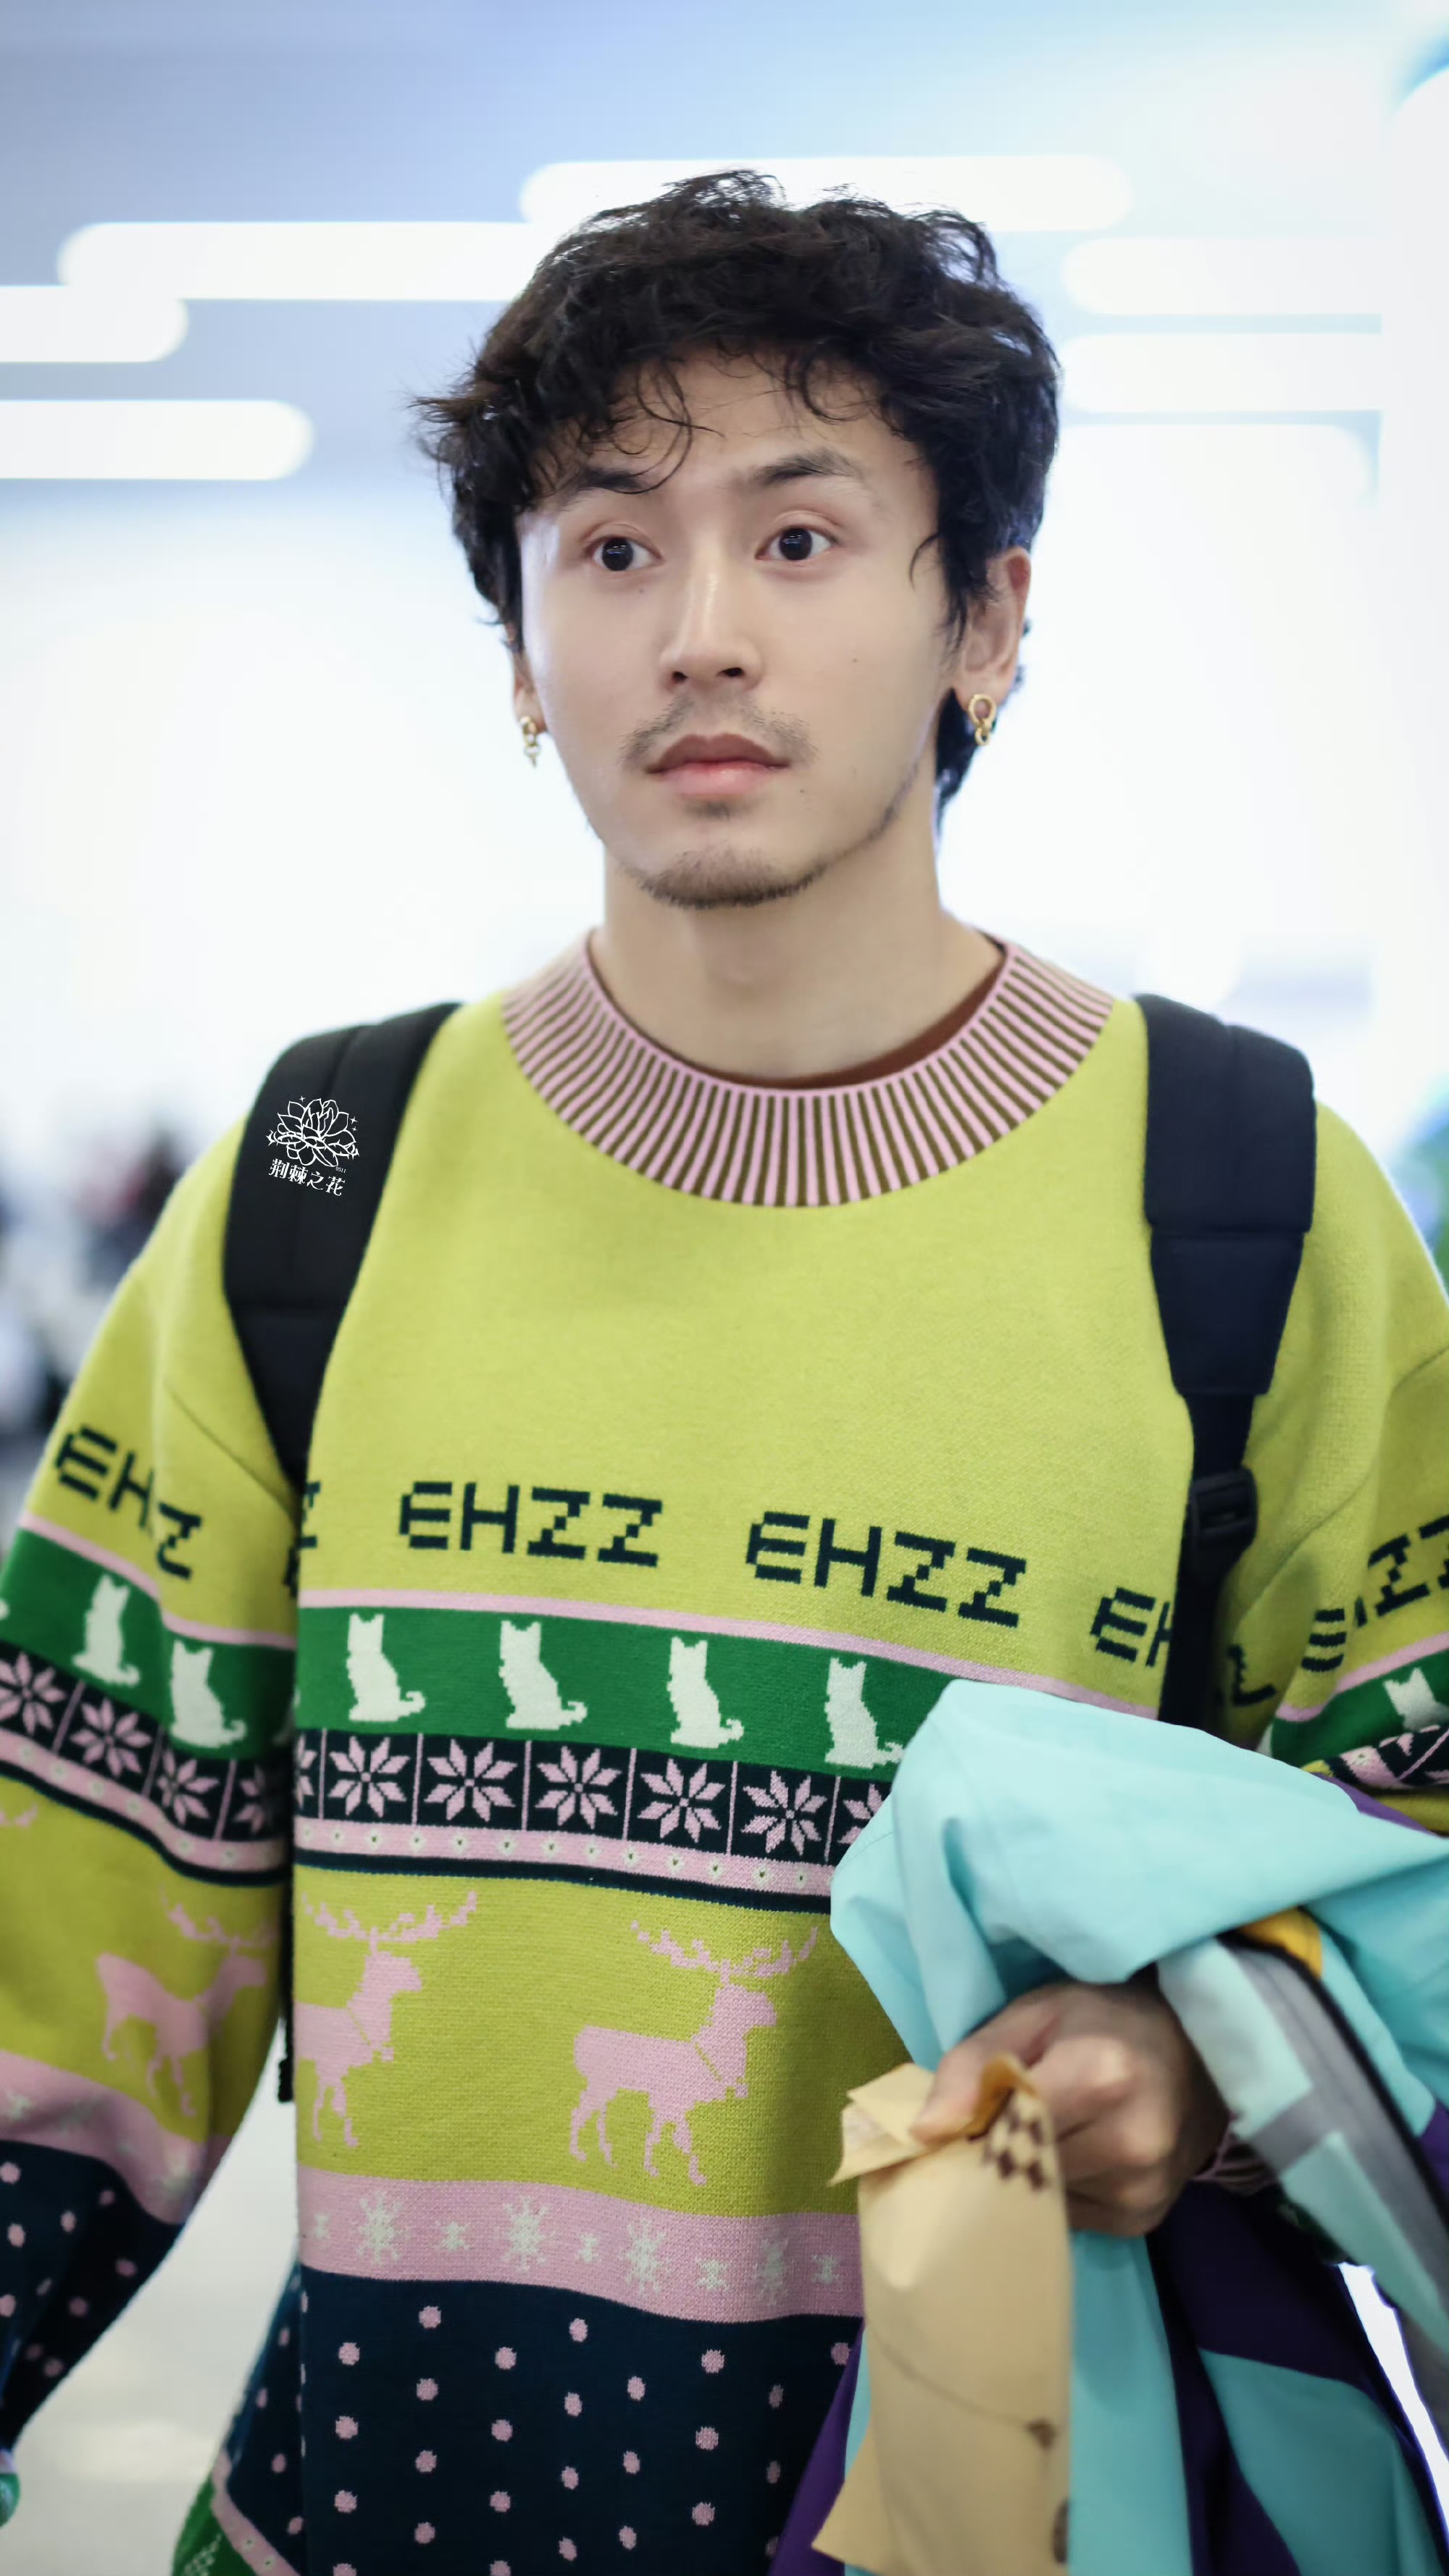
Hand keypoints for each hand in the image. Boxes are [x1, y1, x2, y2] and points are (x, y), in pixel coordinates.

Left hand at [912, 1979, 1226, 2235]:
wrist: (1198, 2053)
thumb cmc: (1106, 2019)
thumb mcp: (1036, 2013)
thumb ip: (974, 2062)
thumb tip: (923, 2131)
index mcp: (1103, 2076)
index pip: (1006, 2123)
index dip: (970, 2124)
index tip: (952, 2120)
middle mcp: (1131, 2142)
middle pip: (1019, 2167)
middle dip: (992, 2153)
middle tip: (988, 2127)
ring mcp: (1140, 2188)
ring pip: (1039, 2198)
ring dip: (1025, 2174)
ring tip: (1038, 2135)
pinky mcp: (1142, 2219)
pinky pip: (1067, 2218)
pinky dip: (1054, 2192)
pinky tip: (1070, 2156)